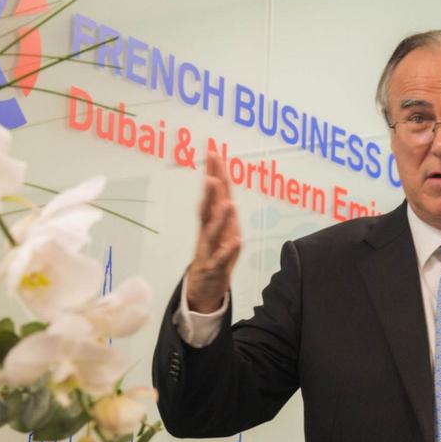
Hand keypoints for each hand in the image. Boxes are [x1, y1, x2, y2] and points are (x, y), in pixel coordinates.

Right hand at [185, 151, 241, 312]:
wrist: (204, 289)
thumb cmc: (215, 254)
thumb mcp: (220, 227)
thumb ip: (221, 204)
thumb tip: (221, 179)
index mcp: (212, 220)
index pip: (214, 193)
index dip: (215, 173)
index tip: (214, 152)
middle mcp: (208, 232)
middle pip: (209, 209)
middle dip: (212, 192)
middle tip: (214, 176)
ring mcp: (209, 250)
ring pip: (213, 232)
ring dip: (220, 218)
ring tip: (228, 204)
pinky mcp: (214, 268)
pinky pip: (222, 258)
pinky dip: (229, 249)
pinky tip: (236, 241)